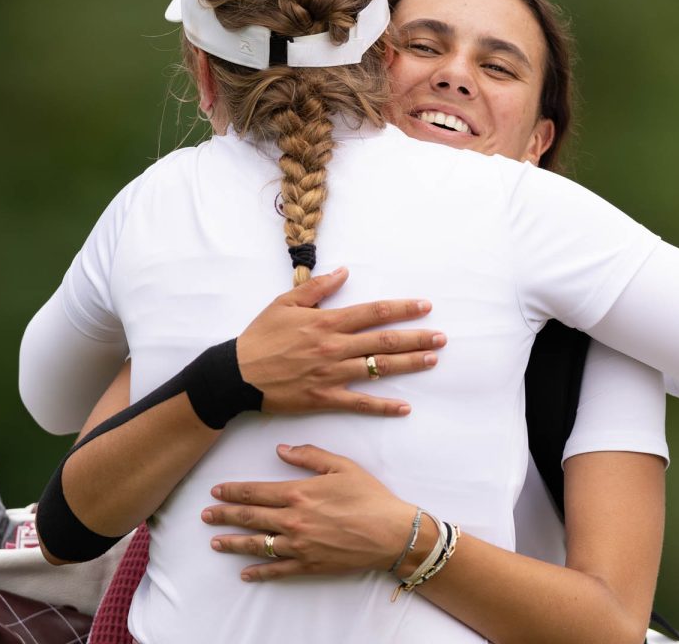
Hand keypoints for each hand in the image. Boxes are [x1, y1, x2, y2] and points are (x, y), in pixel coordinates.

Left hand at [201, 444, 419, 580]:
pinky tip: (245, 573)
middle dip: (224, 516)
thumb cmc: (369, 497)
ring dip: (233, 543)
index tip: (216, 491)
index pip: (256, 492)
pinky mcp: (309, 565)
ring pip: (258, 545)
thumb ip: (309, 456)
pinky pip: (278, 570)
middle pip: (250, 518)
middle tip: (205, 516)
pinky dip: (259, 572)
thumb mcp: (342, 466)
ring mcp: (299, 545)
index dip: (233, 492)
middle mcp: (293, 520)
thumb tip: (281, 450)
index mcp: (299, 493)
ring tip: (215, 542)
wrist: (391, 533)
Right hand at [236, 267, 445, 417]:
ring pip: (378, 369)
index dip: (402, 309)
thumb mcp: (285, 303)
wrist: (237, 374)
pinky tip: (404, 406)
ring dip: (408, 364)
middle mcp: (334, 347)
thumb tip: (344, 272)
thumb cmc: (260, 337)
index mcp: (327, 322)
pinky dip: (383, 406)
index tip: (425, 307)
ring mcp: (332, 374)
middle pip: (384, 341)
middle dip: (416, 337)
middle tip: (442, 337)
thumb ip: (317, 288)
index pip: (374, 312)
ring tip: (432, 359)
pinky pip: (360, 404)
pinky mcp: (324, 398)